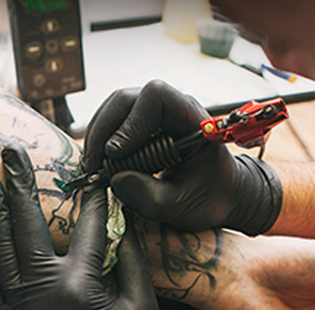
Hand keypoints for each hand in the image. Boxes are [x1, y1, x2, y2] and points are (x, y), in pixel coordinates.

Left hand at [0, 146, 173, 309]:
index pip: (89, 227)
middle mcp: (43, 289)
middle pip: (28, 224)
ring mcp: (17, 306)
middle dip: (19, 183)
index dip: (94, 199)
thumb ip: (134, 264)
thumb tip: (126, 225)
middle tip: (11, 154)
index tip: (93, 176)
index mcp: (82, 285)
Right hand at [83, 79, 281, 234]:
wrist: (221, 195)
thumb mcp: (182, 206)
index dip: (131, 122)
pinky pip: (114, 122)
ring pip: (115, 108)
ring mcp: (155, 114)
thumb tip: (116, 179)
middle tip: (93, 164)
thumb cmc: (211, 197)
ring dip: (98, 134)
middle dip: (104, 129)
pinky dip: (101, 140)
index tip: (116, 154)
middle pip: (126, 98)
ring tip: (93, 165)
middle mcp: (172, 108)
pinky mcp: (141, 125)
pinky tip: (98, 162)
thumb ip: (151, 197)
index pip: (156, 97)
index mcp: (192, 118)